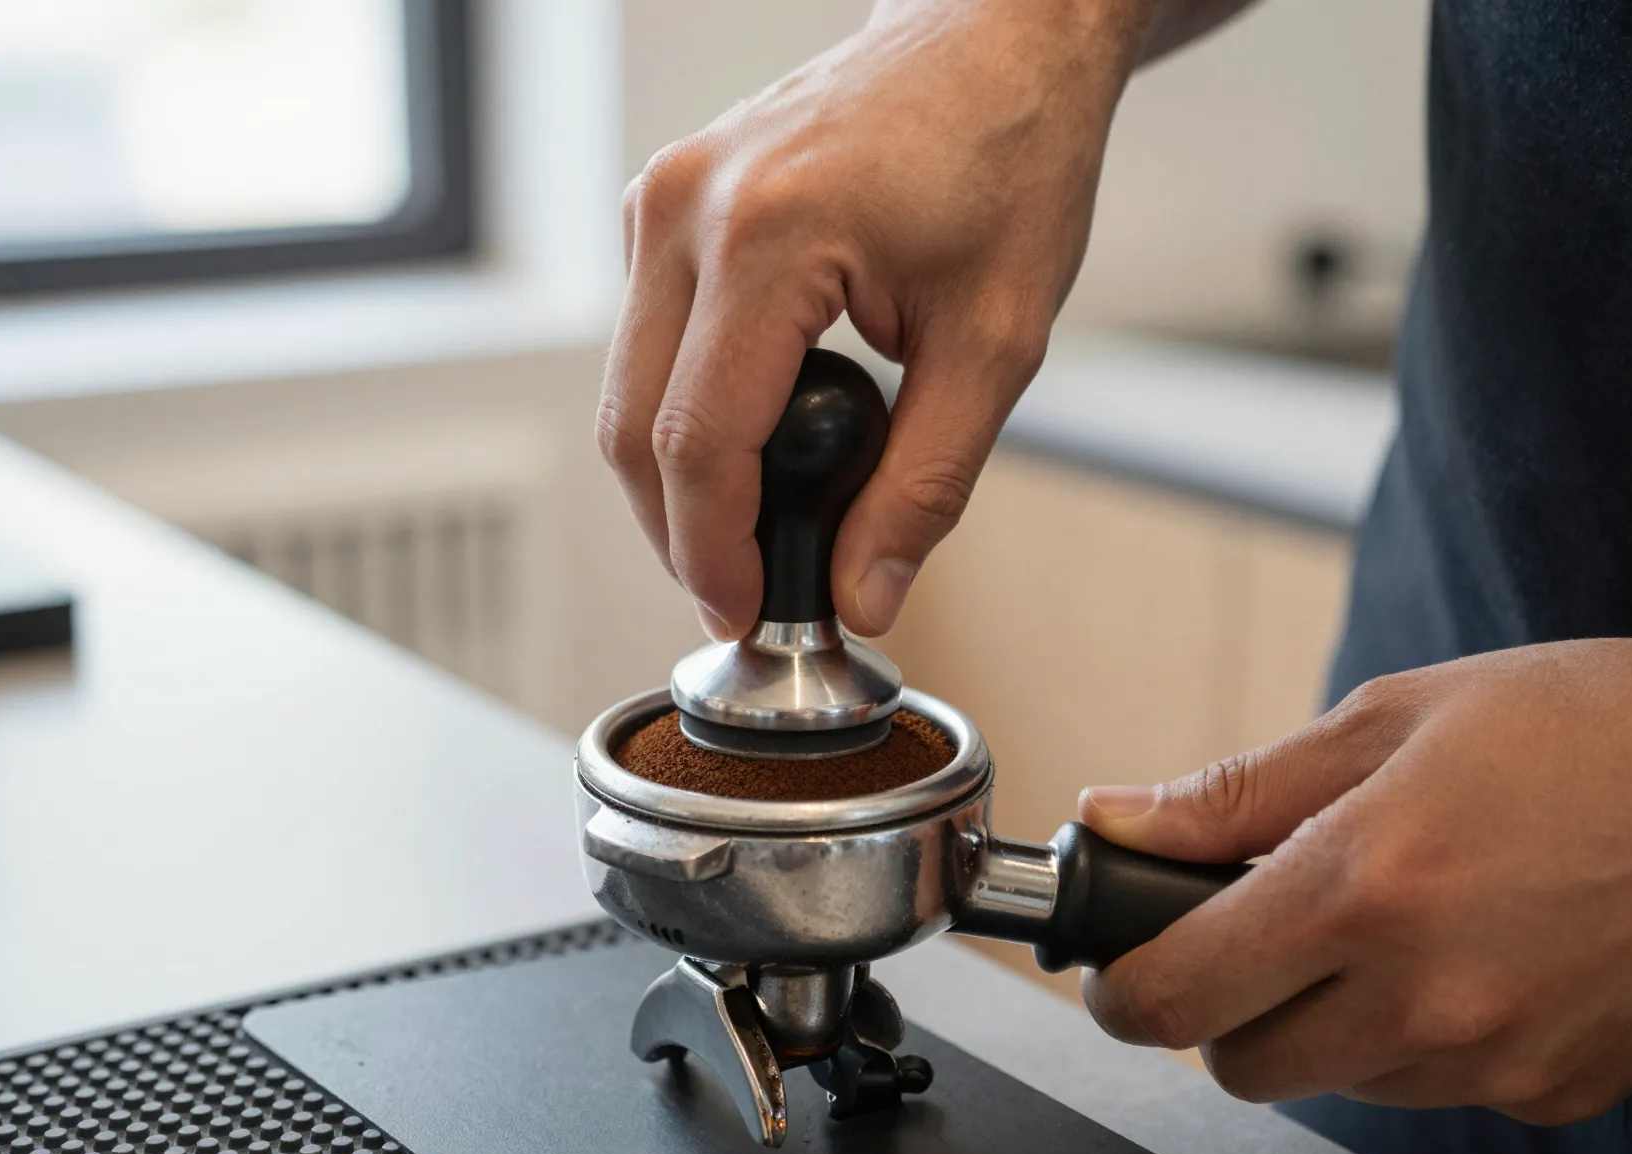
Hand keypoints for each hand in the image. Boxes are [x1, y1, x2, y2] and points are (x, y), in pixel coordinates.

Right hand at [596, 0, 1156, 638]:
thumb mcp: (997, 342)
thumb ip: (926, 483)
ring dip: (673, 481)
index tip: (746, 617)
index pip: (698, 442)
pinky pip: (642, 341)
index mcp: (769, 237)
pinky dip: (679, 415)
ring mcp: (663, 197)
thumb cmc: (1008, 158)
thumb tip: (865, 592)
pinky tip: (744, 453)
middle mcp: (688, 209)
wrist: (992, 41)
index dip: (713, 554)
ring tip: (750, 539)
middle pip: (631, 427)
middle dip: (678, 535)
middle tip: (742, 597)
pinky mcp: (664, 201)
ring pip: (622, 390)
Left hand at [1078, 639, 1631, 1124]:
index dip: (1124, 988)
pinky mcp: (1552, 1089)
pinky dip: (1415, 1038)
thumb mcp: (1394, 717)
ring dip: (1322, 1022)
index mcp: (1362, 887)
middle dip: (1222, 1007)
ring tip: (1384, 924)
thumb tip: (1117, 818)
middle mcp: (1423, 994)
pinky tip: (1464, 955)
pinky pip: (1433, 1088)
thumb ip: (1236, 789)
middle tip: (1253, 934)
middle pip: (1242, 1064)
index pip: (1179, 994)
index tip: (1120, 966)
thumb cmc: (1586, 728)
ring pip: (1336, 1081)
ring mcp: (1495, 1056)